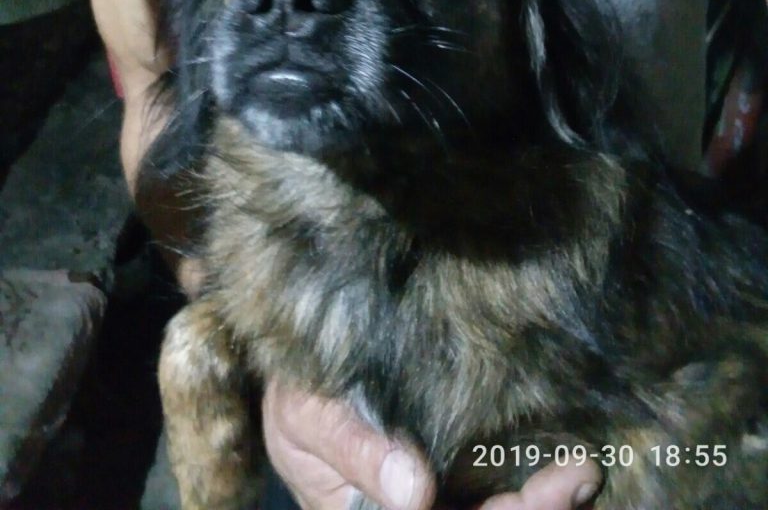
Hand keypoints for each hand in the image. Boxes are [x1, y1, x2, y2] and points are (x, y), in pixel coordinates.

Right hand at [263, 380, 601, 509]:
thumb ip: (357, 451)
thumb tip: (415, 491)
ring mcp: (436, 501)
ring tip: (583, 469)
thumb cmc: (298, 400)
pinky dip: (528, 482)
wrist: (297, 382)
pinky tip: (562, 460)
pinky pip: (492, 492)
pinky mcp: (448, 477)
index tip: (546, 493)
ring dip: (543, 503)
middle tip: (580, 473)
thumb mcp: (311, 419)